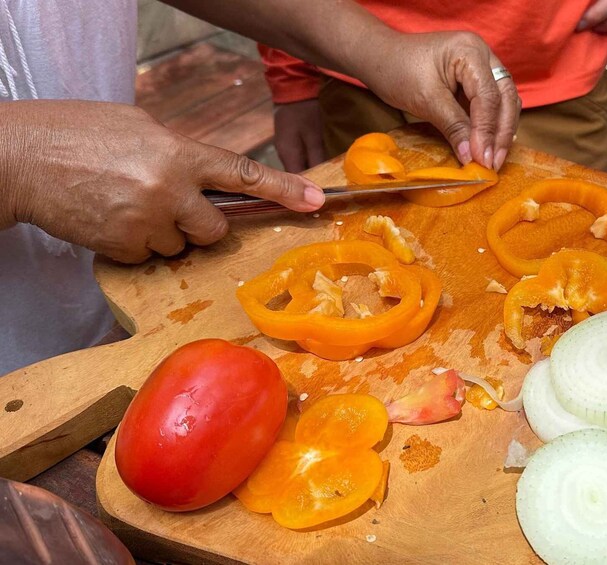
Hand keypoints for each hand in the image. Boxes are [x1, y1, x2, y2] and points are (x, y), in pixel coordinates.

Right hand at [0, 100, 324, 263]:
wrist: (20, 159)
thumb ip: (180, 153)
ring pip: (180, 246)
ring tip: (127, 204)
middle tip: (171, 204)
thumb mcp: (139, 128)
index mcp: (179, 154)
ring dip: (164, 232)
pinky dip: (136, 244)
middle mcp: (170, 191)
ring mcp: (147, 224)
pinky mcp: (124, 248)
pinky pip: (149, 258)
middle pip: (216, 228)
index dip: (283, 190)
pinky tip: (112, 219)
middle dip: (202, 223)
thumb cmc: (78, 133)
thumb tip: (205, 175)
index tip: (315, 201)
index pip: (243, 175)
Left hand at [358, 31, 520, 170]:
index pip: (488, 95)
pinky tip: (490, 147)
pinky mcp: (478, 82)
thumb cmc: (398, 71)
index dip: (487, 130)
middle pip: (506, 97)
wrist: (381, 58)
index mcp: (470, 50)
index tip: (482, 159)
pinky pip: (494, 105)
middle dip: (502, 133)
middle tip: (493, 163)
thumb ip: (454, 126)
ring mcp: (483, 67)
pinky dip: (493, 126)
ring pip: (505, 102)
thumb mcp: (426, 100)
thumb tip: (473, 157)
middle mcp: (484, 55)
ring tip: (492, 160)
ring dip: (501, 132)